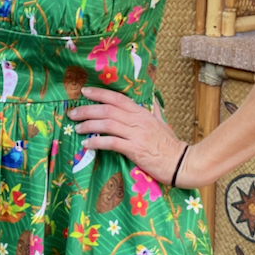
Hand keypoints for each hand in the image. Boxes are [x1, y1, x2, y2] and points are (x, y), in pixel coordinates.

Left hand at [68, 87, 185, 184]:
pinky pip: (112, 142)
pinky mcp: (135, 149)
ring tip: (77, 128)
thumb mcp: (163, 124)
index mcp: (143, 113)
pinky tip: (87, 144)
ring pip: (107, 123)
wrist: (181, 163)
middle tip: (73, 113)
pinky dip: (97, 142)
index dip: (100, 93)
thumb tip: (152, 102)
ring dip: (89, 124)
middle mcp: (138, 121)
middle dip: (87, 109)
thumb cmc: (171, 146)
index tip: (84, 92)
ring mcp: (136, 134)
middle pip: (108, 109)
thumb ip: (154, 112)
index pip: (118, 98)